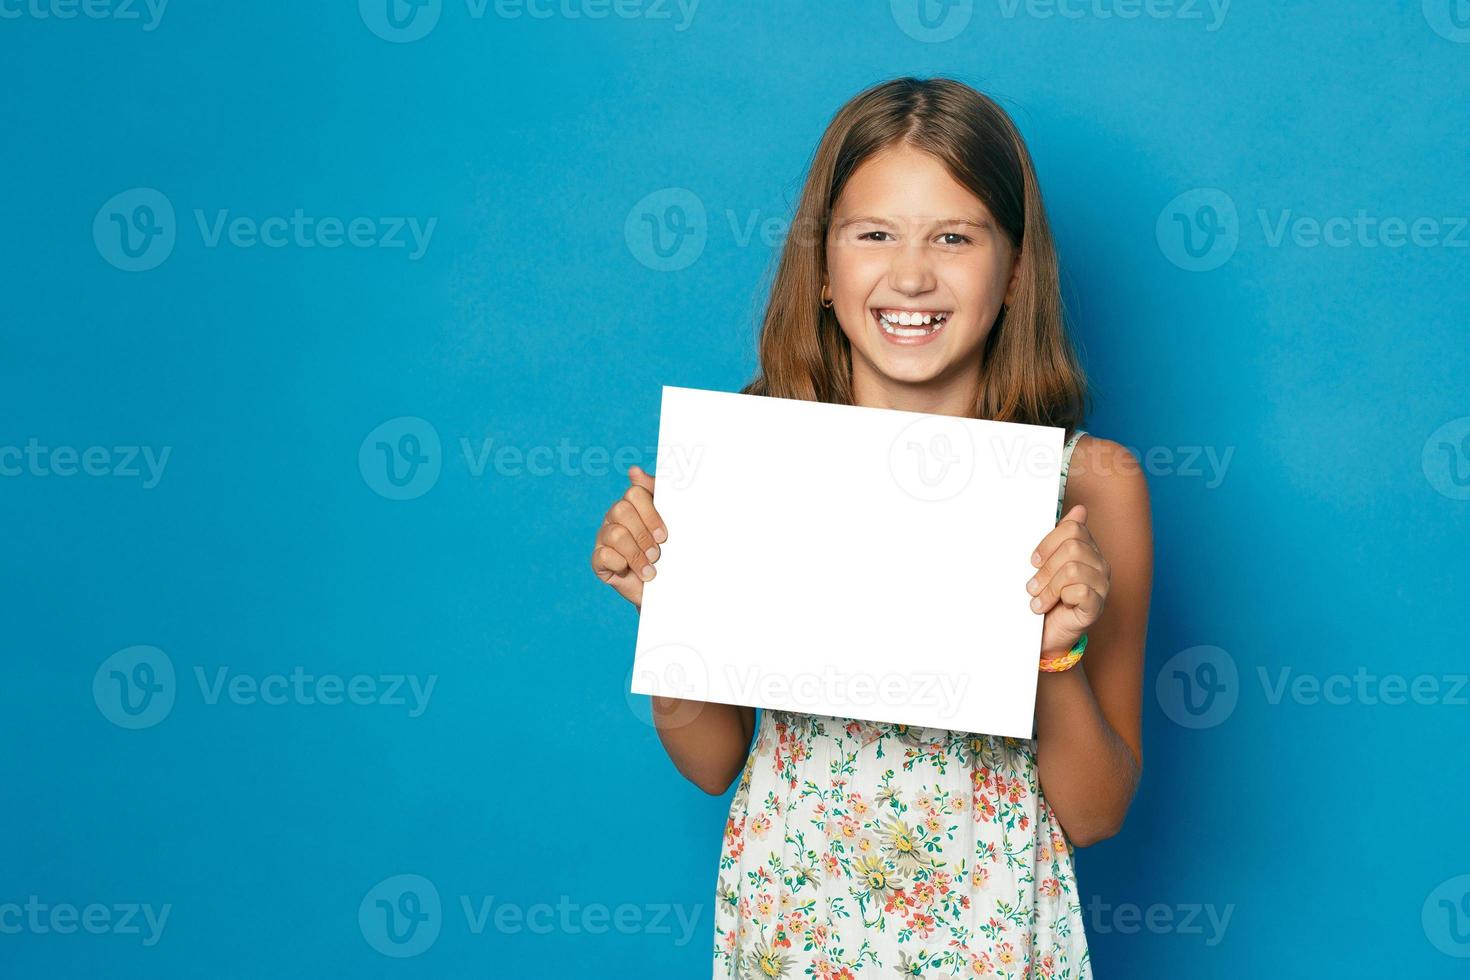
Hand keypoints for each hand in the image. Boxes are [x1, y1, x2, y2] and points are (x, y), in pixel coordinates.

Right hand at [591, 465, 667, 609]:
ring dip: (636, 554)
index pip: (634, 493)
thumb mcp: (673, 521)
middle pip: (621, 510)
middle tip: (657, 553)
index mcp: (634, 503)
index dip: (650, 515)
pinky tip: (630, 572)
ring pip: (614, 534)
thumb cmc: (672, 552)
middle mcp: (616, 517)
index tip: (665, 535)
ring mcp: (605, 538)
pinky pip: (603, 556)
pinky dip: (620, 565)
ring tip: (649, 568)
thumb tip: (634, 470)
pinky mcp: (599, 561)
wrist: (668, 588)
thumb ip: (657, 493)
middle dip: (643, 535)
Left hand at [1026, 504, 1110, 660]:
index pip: (1073, 529)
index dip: (1048, 542)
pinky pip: (1080, 591)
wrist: (1045, 634)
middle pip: (1072, 547)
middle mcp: (1099, 565)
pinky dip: (1057, 598)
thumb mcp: (1047, 564)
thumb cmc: (1046, 597)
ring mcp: (1101, 586)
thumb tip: (1080, 509)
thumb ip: (1059, 537)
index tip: (1034, 560)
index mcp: (1088, 550)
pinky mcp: (1096, 606)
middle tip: (1033, 584)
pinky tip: (1049, 607)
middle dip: (1046, 567)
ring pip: (1073, 569)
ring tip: (1037, 599)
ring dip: (1048, 586)